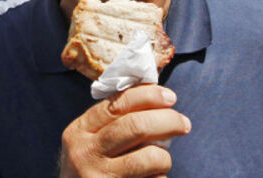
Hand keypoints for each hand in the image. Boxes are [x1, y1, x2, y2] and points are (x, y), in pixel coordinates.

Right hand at [59, 84, 190, 177]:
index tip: (170, 97)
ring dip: (165, 157)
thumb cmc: (92, 166)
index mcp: (78, 131)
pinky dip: (159, 177)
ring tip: (163, 160)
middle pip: (136, 126)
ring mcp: (98, 177)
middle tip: (184, 124)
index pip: (118, 104)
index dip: (148, 96)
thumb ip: (114, 119)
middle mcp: (85, 153)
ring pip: (149, 157)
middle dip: (168, 120)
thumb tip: (156, 93)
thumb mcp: (91, 140)